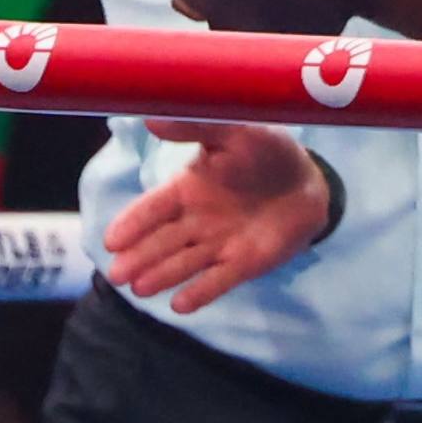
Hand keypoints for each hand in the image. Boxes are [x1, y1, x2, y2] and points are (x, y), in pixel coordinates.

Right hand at [100, 122, 334, 310]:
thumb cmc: (267, 151)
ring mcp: (218, 244)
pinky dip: (199, 293)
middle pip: (162, 242)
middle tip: (117, 274)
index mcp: (187, 189)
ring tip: (141, 288)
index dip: (133, 224)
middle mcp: (196, 221)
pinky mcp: (242, 264)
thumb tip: (151, 117)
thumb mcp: (235, 131)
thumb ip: (196, 127)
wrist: (310, 180)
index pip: (153, 209)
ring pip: (184, 263)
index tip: (112, 240)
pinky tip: (180, 305)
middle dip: (139, 258)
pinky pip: (218, 281)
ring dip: (162, 276)